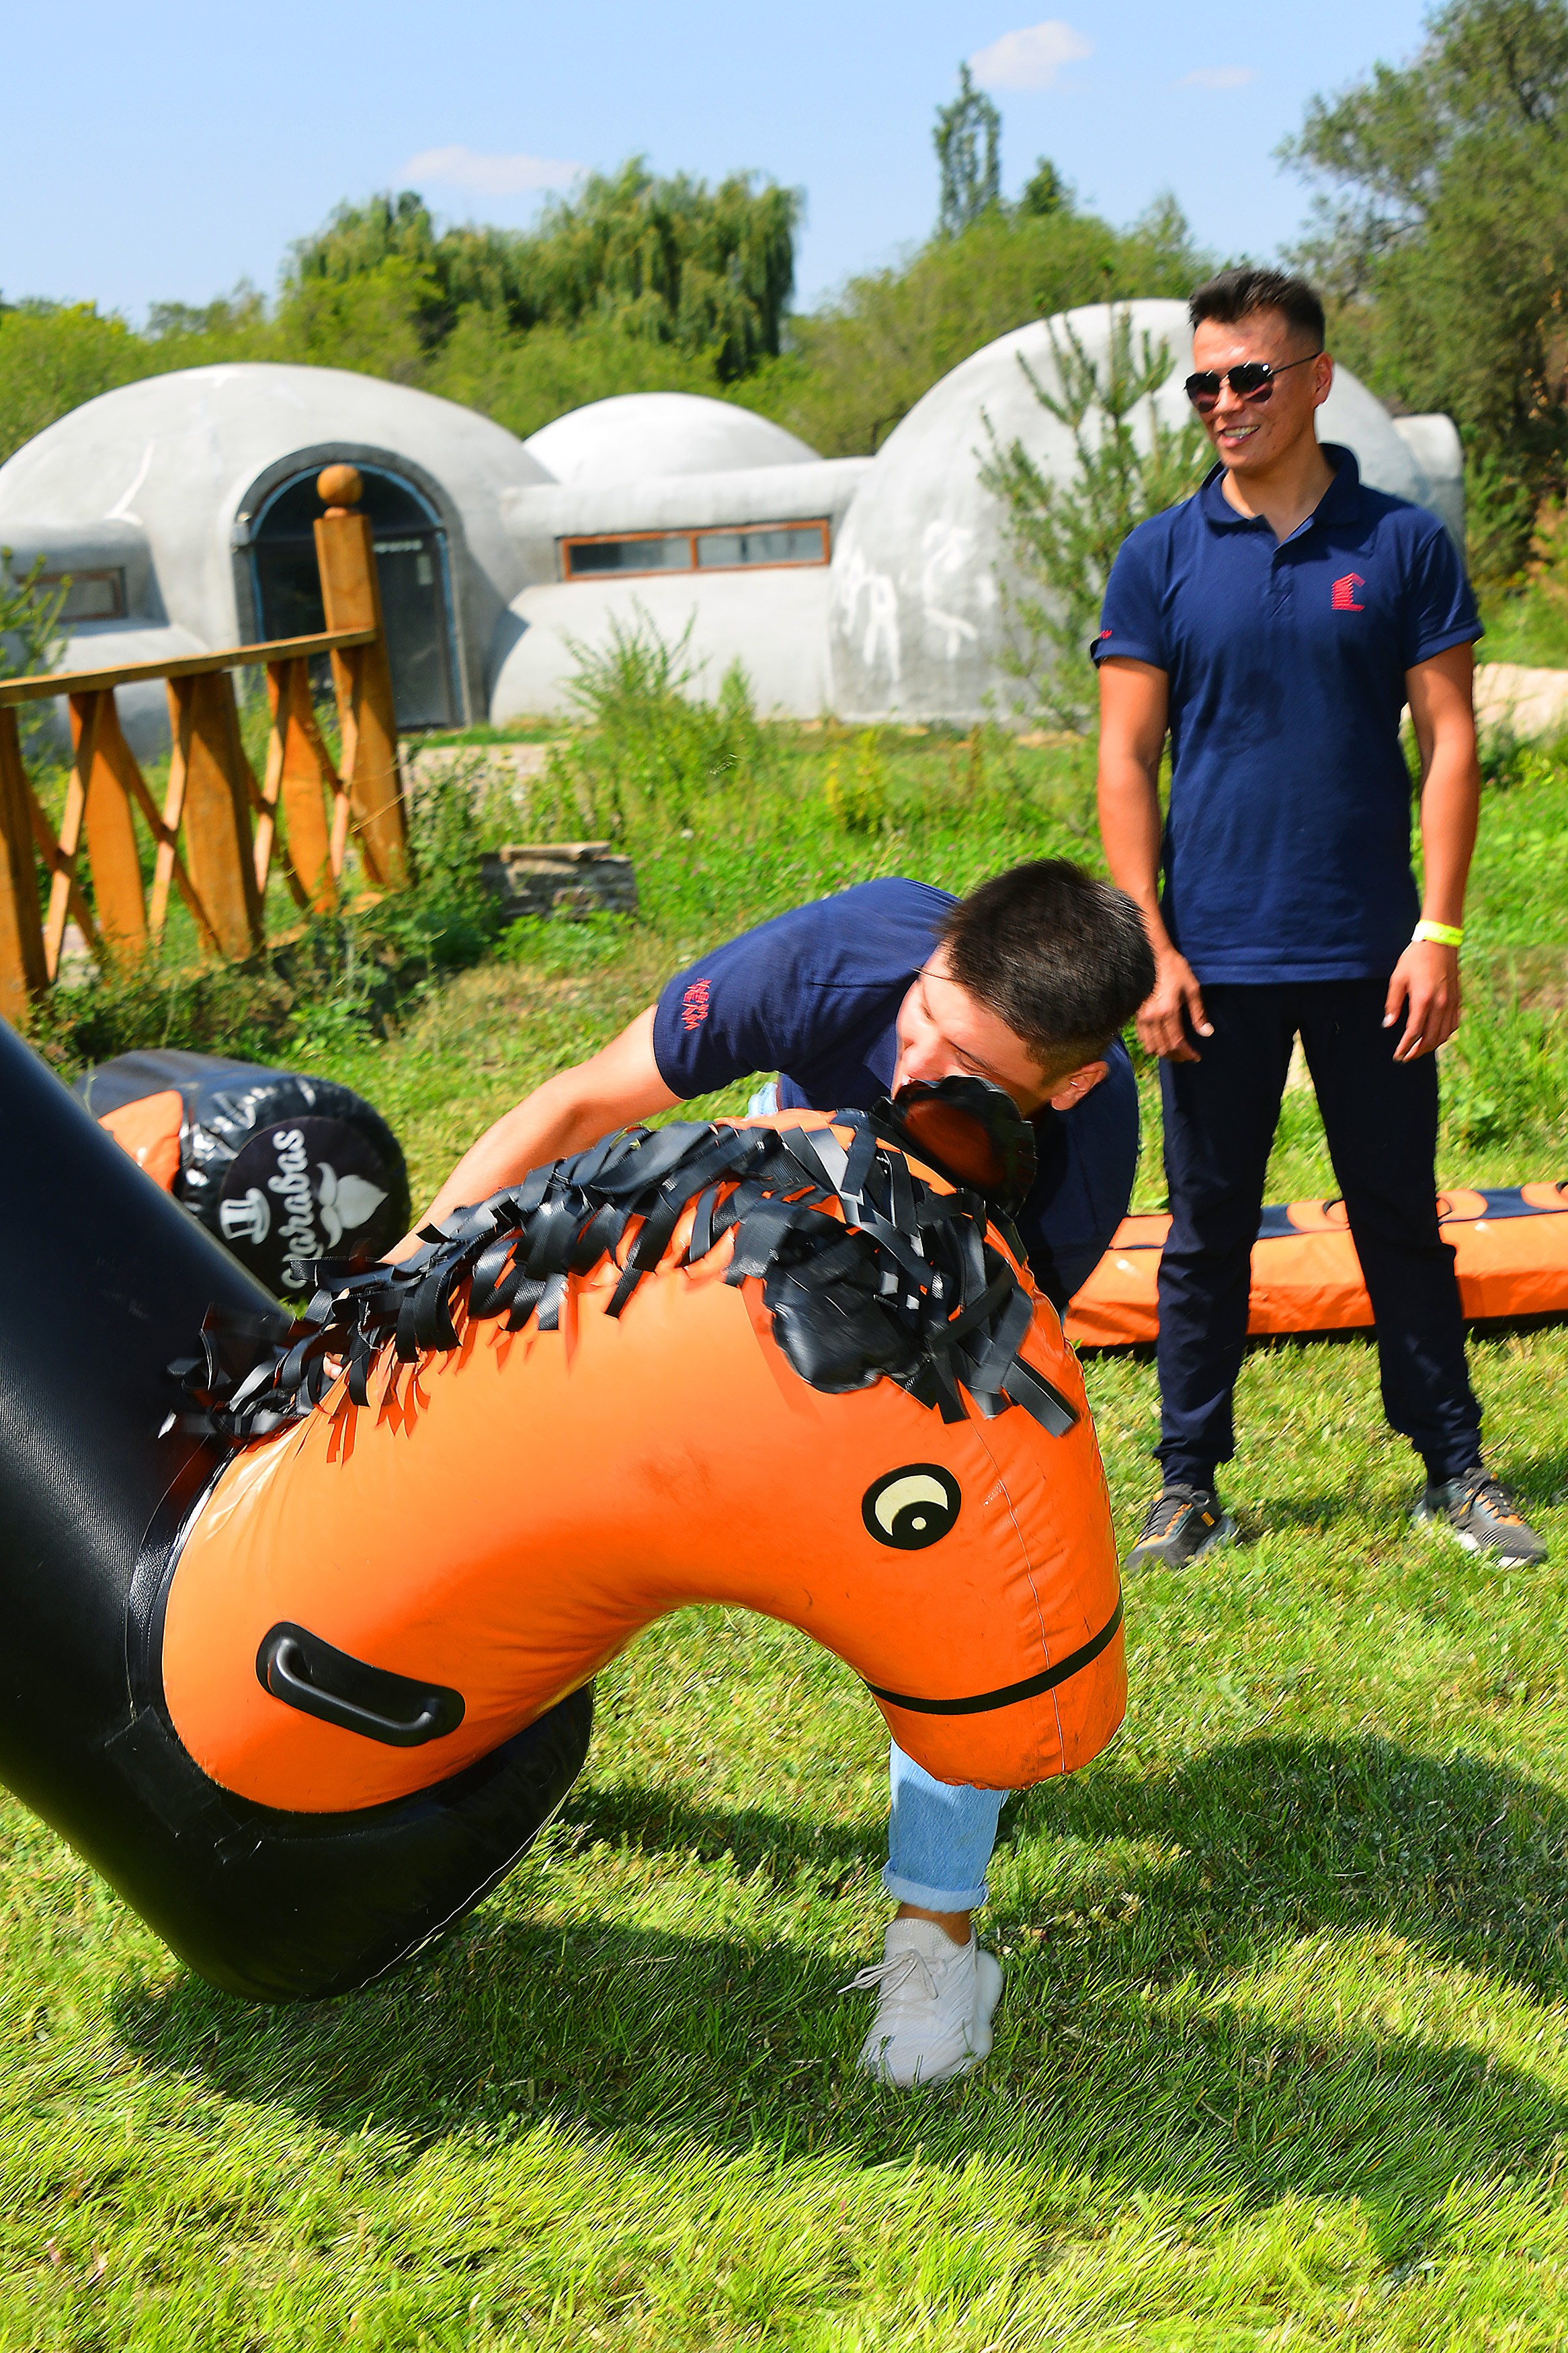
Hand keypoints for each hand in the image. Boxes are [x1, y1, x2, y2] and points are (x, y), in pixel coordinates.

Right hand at [1136, 949, 1212, 1061]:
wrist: (1154, 956)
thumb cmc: (1175, 969)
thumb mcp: (1192, 989)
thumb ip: (1199, 1014)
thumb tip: (1206, 1032)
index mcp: (1169, 1011)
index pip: (1178, 1042)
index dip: (1187, 1053)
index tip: (1196, 1057)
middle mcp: (1153, 1017)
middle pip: (1164, 1048)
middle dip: (1177, 1056)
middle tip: (1188, 1056)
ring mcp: (1143, 1017)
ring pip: (1152, 1046)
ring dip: (1164, 1053)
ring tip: (1176, 1052)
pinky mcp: (1137, 1014)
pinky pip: (1143, 1038)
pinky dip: (1152, 1045)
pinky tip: (1161, 1042)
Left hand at [1384, 941, 1460, 1060]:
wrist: (1440, 942)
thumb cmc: (1415, 958)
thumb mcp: (1398, 979)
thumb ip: (1393, 1004)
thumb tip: (1388, 1024)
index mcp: (1423, 1000)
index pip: (1414, 1033)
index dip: (1405, 1047)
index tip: (1397, 1056)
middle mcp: (1440, 1004)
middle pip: (1430, 1038)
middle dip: (1417, 1051)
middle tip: (1406, 1057)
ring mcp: (1451, 1003)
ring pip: (1444, 1034)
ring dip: (1431, 1046)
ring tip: (1418, 1050)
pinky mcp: (1457, 999)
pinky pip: (1453, 1024)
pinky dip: (1444, 1035)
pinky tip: (1435, 1037)